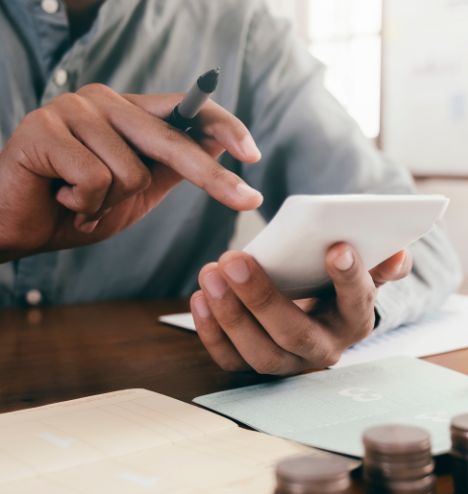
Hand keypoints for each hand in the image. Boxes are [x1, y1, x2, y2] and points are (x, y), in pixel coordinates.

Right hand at [0, 84, 262, 260]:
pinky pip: (95, 180)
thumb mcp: (137, 190)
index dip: (224, 127)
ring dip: (109, 204)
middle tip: (248, 201)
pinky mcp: (43, 130)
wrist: (17, 228)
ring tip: (80, 201)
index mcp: (128, 112)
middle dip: (212, 179)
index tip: (253, 155)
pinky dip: (83, 205)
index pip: (185, 110)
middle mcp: (102, 101)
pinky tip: (61, 198)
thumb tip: (220, 142)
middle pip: (172, 141)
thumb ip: (172, 166)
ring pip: (131, 171)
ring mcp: (72, 111)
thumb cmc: (78, 207)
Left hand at [190, 244, 412, 374]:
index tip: (337, 247)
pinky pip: (231, 360)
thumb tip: (399, 255)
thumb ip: (380, 262)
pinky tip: (201, 296)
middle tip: (236, 259)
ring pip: (259, 354)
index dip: (348, 278)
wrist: (313, 313)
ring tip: (211, 272)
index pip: (357, 302)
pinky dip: (211, 331)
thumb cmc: (332, 283)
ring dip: (231, 315)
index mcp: (356, 320)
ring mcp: (289, 364)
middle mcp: (326, 350)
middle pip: (295, 334)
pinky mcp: (256, 366)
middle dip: (262, 299)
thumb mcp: (360, 270)